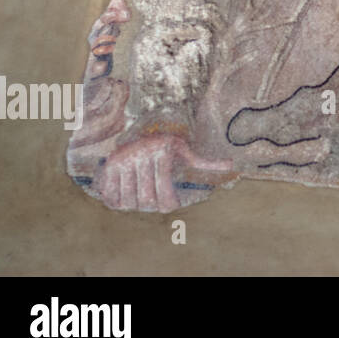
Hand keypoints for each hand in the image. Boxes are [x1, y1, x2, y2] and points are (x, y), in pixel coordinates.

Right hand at [93, 133, 232, 212]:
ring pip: (128, 201)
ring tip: (142, 198)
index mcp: (162, 151)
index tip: (171, 203)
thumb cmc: (167, 147)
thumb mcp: (186, 151)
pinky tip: (126, 196)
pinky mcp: (107, 166)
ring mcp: (122, 160)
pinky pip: (110, 197)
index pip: (164, 193)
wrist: (138, 131)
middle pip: (146, 201)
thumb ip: (206, 161)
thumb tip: (231, 165)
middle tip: (155, 201)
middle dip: (152, 205)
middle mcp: (141, 154)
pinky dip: (117, 202)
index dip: (169, 203)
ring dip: (135, 205)